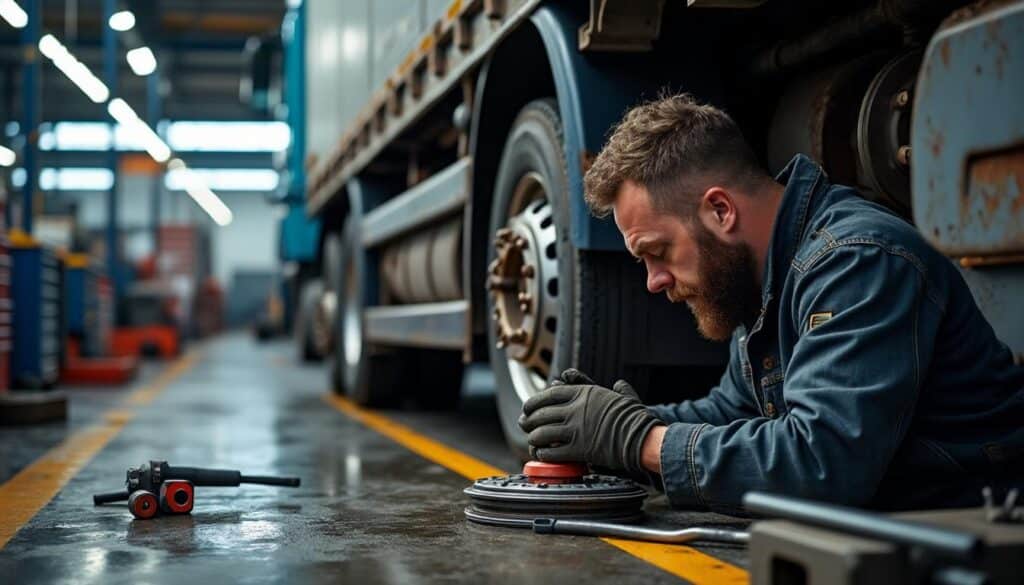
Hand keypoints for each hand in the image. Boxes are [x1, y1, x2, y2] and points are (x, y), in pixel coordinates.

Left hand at [517, 369, 661, 474]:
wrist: (641, 437)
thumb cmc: (635, 418)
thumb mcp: (623, 397)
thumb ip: (616, 390)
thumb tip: (619, 384)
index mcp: (584, 394)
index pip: (550, 394)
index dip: (534, 401)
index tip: (528, 406)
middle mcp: (576, 409)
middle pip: (541, 413)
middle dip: (529, 420)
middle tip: (524, 424)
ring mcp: (576, 429)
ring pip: (543, 433)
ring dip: (533, 438)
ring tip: (532, 440)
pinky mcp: (578, 449)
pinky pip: (553, 452)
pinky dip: (543, 453)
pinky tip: (541, 454)